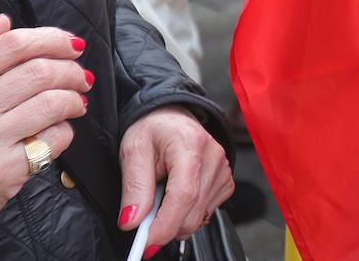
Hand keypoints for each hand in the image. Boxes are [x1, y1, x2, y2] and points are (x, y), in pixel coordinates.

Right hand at [0, 16, 90, 248]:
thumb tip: (3, 20)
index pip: (12, 45)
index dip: (51, 38)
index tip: (70, 44)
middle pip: (39, 71)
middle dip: (71, 68)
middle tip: (80, 73)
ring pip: (51, 103)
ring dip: (75, 97)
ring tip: (78, 98)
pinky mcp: (2, 173)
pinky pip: (52, 140)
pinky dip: (66, 129)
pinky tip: (61, 127)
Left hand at [118, 106, 233, 256]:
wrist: (171, 116)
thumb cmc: (152, 129)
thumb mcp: (133, 151)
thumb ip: (134, 187)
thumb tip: (131, 222)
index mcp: (190, 144)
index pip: (184, 195)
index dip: (165, 225)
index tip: (146, 243)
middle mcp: (213, 156)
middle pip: (192, 213)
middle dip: (165, 225)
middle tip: (145, 214)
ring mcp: (223, 169)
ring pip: (199, 218)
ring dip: (176, 218)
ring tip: (163, 193)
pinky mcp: (226, 181)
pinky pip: (207, 213)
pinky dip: (189, 213)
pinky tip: (179, 194)